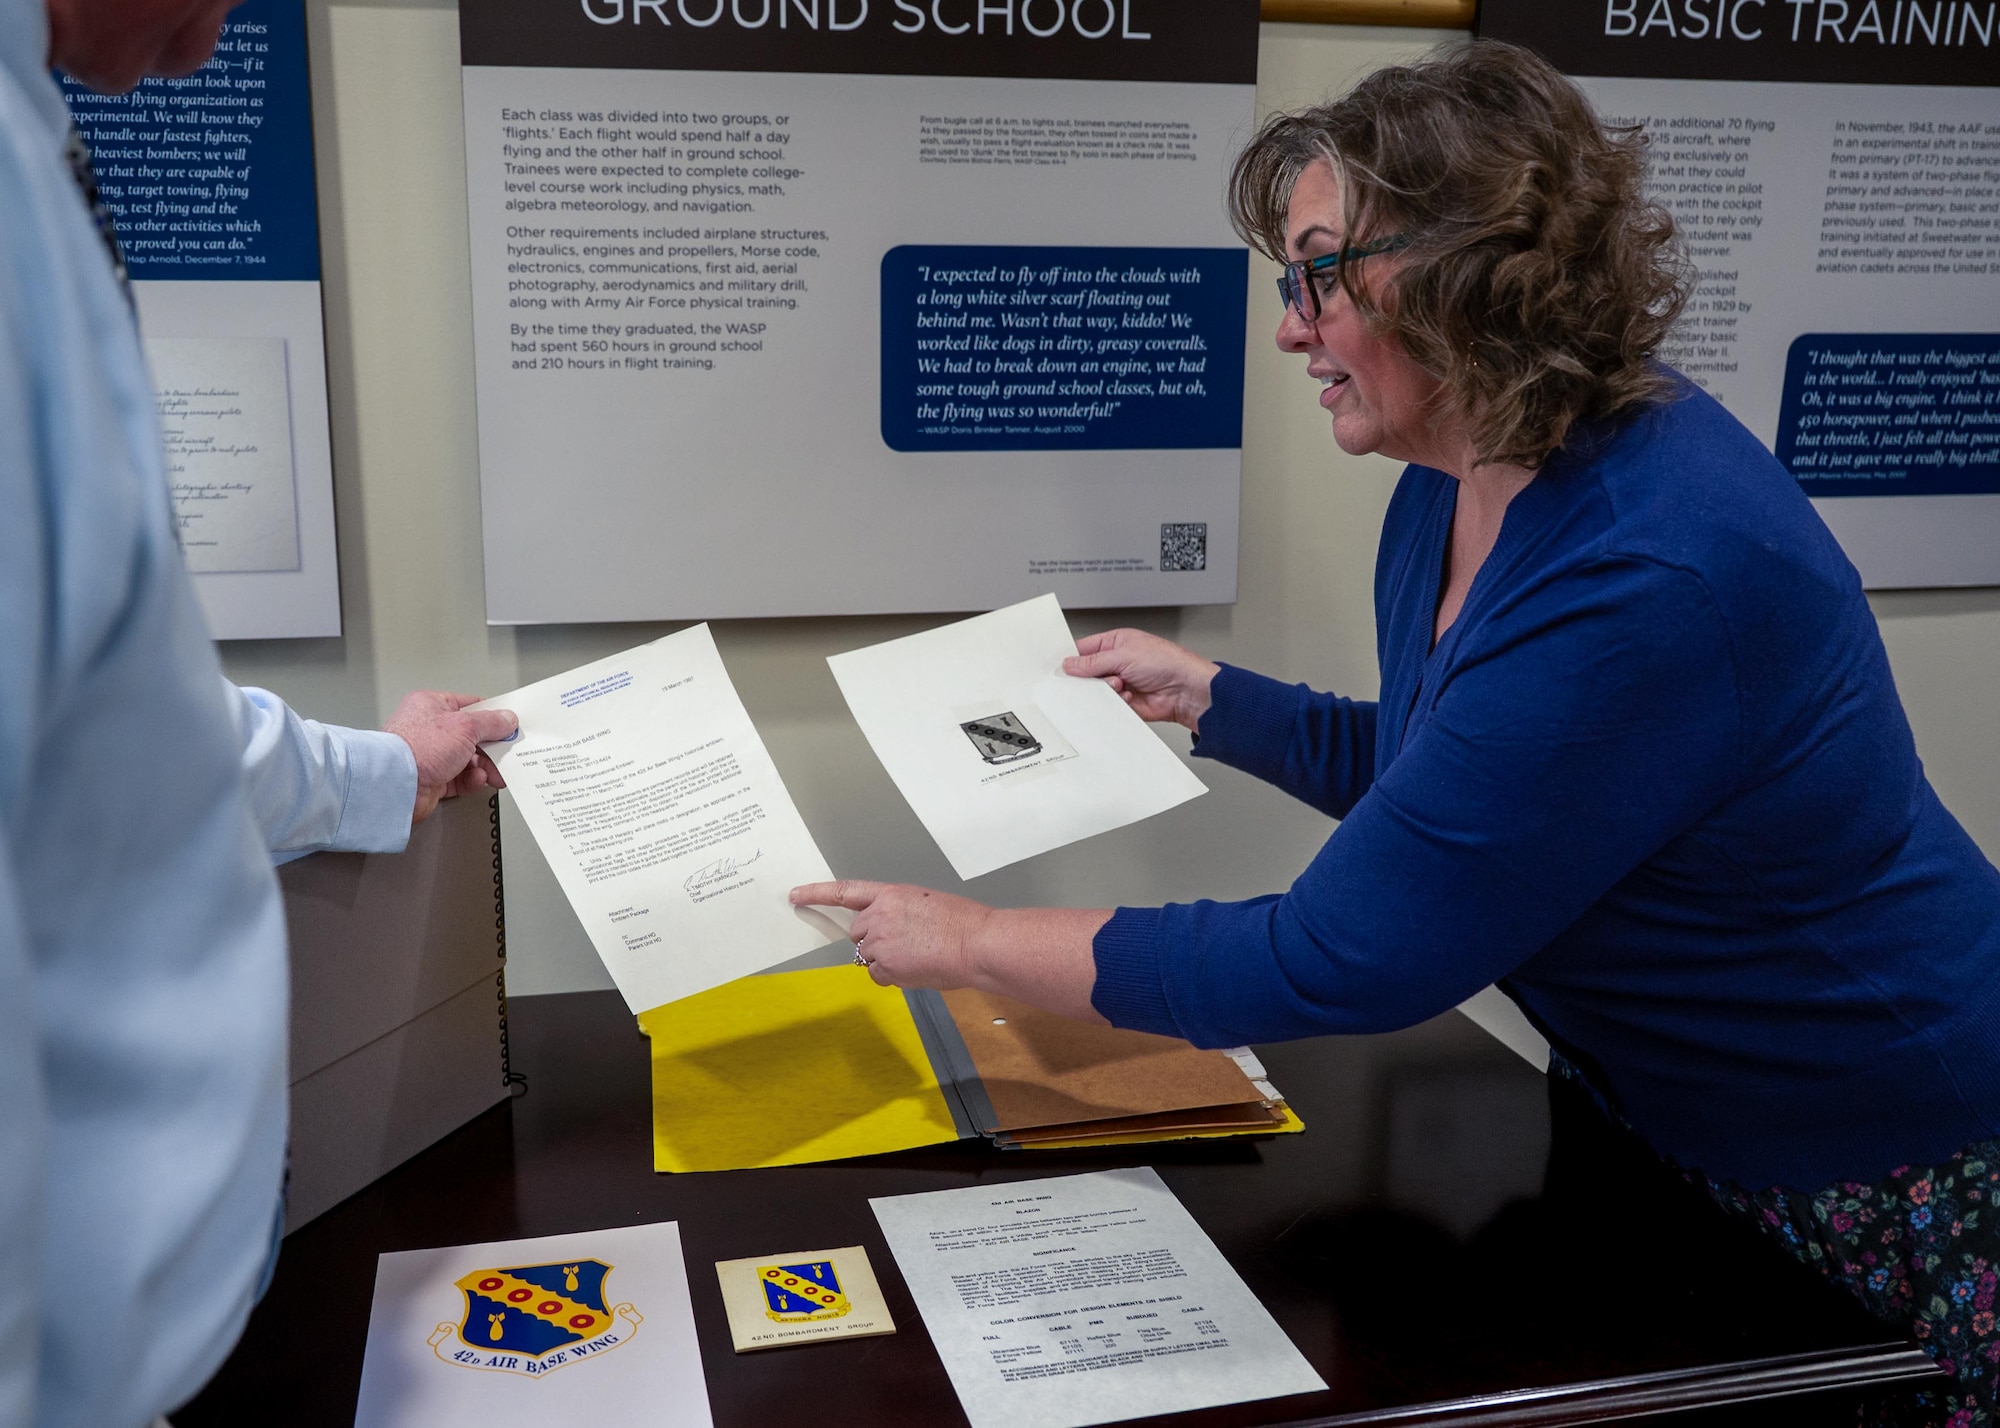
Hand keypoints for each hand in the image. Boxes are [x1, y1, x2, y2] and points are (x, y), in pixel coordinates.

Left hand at [383, 691, 518, 825]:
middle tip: (508, 753)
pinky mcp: (433, 778)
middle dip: (492, 748)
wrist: (396, 785)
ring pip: (469, 759)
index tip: (510, 725)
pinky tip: (477, 780)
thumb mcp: (465, 726)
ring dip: (485, 766)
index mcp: (432, 705)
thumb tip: (507, 719)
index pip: (470, 705)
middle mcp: (430, 729)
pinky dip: (472, 780)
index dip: (492, 715)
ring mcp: (431, 755)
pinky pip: (461, 778)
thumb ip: (491, 722)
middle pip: (472, 735)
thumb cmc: (417, 748)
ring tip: (496, 773)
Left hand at [789, 880, 992, 990]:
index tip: (795, 895)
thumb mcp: (926, 904)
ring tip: (919, 956)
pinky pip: (879, 976)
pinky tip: (917, 969)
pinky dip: (894, 977)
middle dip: (874, 941)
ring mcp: (881, 941)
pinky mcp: (887, 966)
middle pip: (858, 933)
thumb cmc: (962, 923)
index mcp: (891, 894)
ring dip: (887, 960)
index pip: (845, 891)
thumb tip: (891, 933)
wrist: (977, 942)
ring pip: (869, 956)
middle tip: (906, 945)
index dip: (817, 893)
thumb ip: (899, 913)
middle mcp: (880, 915)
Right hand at [1063, 629, 1219, 730]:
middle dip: (1089, 678)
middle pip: (1088, 673)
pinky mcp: (1125, 702)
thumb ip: (1093, 662)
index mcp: (1115, 643)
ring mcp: (1121, 683)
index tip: (1062, 668)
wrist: (1186, 690)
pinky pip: (1108, 705)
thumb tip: (1070, 664)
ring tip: (1120, 685)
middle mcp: (1117, 663)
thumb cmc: (1167, 662)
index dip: (1072, 659)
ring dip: (1106, 690)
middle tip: (1094, 679)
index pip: (1084, 650)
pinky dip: (1115, 702)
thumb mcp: (1123, 655)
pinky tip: (1128, 696)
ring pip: (1096, 691)